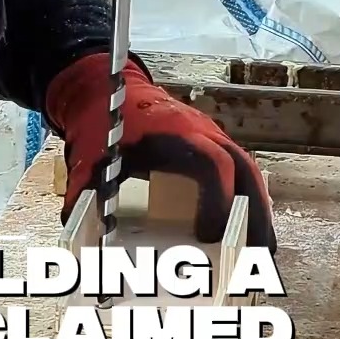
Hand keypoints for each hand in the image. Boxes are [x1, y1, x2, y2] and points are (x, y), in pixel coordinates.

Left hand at [46, 54, 276, 252]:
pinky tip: (251, 224)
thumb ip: (83, 196)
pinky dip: (249, 196)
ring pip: (248, 169)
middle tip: (261, 254)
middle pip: (244, 170)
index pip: (211, 166)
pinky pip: (241, 167)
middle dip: (256, 212)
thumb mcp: (89, 159)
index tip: (209, 235)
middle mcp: (201, 131)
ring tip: (264, 247)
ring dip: (259, 207)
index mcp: (174, 135)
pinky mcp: (212, 140)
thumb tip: (75, 233)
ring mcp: (211, 133)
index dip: (217, 200)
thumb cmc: (102, 121)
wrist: (105, 85)